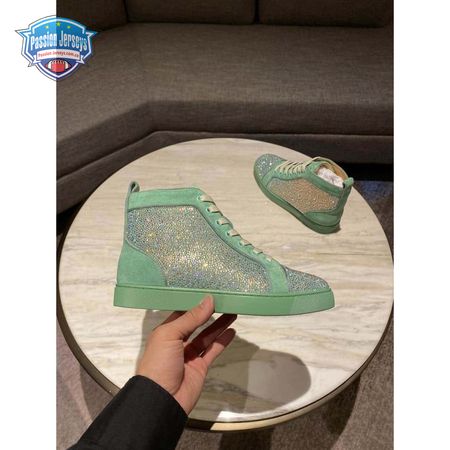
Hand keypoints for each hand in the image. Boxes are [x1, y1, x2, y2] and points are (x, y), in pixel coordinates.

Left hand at [136, 295, 236, 414]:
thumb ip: (191, 318)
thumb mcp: (170, 335)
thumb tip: (208, 300)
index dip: (194, 303)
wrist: (161, 400)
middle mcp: (177, 341)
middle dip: (209, 312)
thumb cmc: (159, 363)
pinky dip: (222, 341)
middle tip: (224, 299)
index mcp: (166, 332)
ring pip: (207, 335)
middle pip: (196, 323)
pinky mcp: (200, 367)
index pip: (182, 313)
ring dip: (219, 324)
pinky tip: (232, 331)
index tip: (208, 291)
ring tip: (233, 311)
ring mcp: (190, 355)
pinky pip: (213, 350)